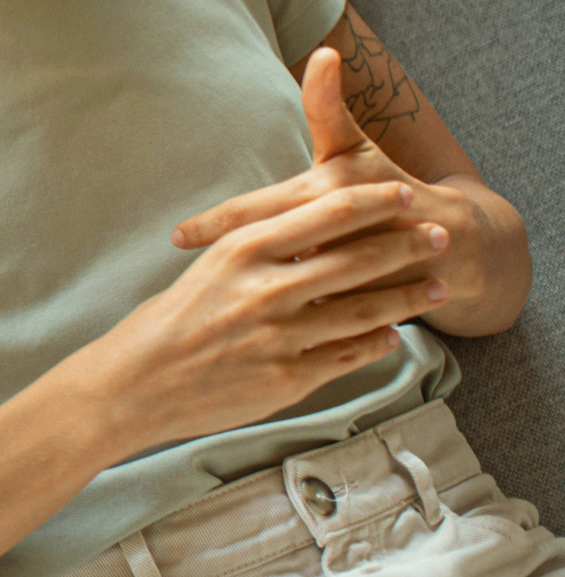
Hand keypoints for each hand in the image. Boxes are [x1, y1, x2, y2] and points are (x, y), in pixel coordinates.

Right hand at [77, 179, 450, 453]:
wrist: (136, 383)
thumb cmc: (166, 322)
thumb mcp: (209, 267)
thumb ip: (260, 249)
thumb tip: (311, 231)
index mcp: (244, 248)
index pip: (327, 212)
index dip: (374, 201)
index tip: (405, 193)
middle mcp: (267, 288)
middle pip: (357, 256)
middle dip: (407, 242)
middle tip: (440, 233)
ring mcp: (281, 336)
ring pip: (366, 309)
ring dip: (409, 296)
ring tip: (438, 285)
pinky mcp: (288, 379)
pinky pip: (349, 355)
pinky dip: (378, 342)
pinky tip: (394, 334)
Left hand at [169, 47, 484, 313]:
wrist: (452, 241)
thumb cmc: (386, 184)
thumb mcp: (354, 144)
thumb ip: (327, 103)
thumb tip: (323, 52)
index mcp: (327, 190)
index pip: (259, 209)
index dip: (216, 223)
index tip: (176, 236)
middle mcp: (343, 230)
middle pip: (274, 253)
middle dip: (228, 267)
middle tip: (184, 282)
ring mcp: (362, 272)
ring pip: (301, 293)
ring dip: (263, 304)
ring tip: (218, 315)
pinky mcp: (377, 304)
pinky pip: (328, 323)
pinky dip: (299, 331)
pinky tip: (263, 342)